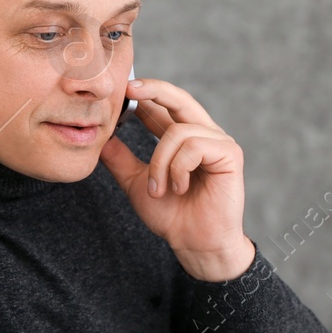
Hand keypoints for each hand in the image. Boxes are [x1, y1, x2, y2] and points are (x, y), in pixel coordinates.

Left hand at [99, 77, 253, 281]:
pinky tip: (179, 188)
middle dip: (154, 90)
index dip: (144, 94)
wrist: (194, 243)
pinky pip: (194, 146)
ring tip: (158, 190)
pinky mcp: (230, 154)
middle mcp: (203, 135)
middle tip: (130, 89)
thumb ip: (121, 161)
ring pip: (178, 131)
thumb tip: (101, 139)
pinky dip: (179, 168)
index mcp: (183, 139)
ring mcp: (218, 143)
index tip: (121, 89)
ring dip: (160, 162)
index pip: (163, 107)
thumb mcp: (137, 184)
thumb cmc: (173, 217)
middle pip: (179, 99)